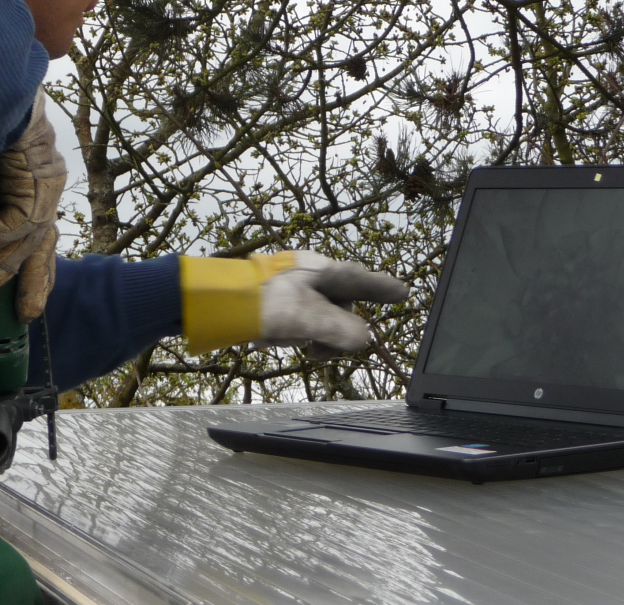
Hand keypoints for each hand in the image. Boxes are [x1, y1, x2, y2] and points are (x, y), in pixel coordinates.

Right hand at [0, 89, 65, 320]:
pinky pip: (14, 222)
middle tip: (23, 315)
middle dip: (34, 280)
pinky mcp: (36, 175)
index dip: (32, 263)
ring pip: (30, 238)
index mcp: (29, 178)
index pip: (36, 228)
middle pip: (45, 242)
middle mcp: (43, 181)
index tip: (25, 297)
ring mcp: (44, 179)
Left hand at [257, 251, 407, 351]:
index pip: (362, 280)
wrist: (219, 302)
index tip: (403, 293)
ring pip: (316, 319)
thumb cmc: (263, 302)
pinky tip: (269, 337)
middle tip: (316, 353)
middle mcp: (310, 276)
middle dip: (330, 333)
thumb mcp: (310, 319)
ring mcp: (293, 288)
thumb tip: (363, 338)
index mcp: (323, 271)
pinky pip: (295, 323)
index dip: (384, 288)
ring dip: (304, 335)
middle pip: (339, 307)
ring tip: (282, 338)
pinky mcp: (276, 302)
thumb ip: (343, 330)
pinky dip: (287, 334)